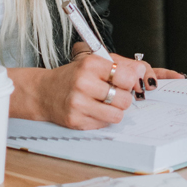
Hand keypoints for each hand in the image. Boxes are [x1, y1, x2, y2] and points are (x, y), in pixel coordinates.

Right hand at [11, 55, 183, 130]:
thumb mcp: (95, 62)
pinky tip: (92, 110)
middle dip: (123, 97)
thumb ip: (121, 65)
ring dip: (114, 110)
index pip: (126, 77)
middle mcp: (83, 84)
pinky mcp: (76, 121)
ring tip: (105, 103)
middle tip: (114, 93)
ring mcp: (78, 104)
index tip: (125, 81)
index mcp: (90, 65)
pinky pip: (104, 124)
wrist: (44, 92)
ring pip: (117, 115)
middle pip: (124, 99)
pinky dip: (102, 118)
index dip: (130, 81)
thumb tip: (142, 71)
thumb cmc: (73, 76)